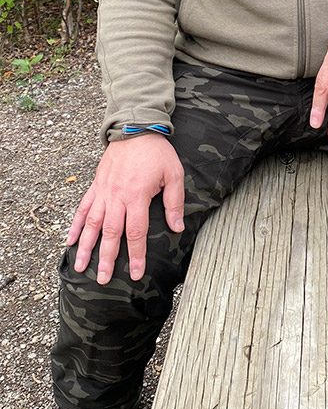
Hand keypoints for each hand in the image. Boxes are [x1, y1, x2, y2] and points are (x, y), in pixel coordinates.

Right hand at [67, 133, 184, 285]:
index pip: (135, 232)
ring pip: (91, 224)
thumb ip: (175, 202)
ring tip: (80, 267)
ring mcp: (103, 192)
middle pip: (110, 233)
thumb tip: (177, 228)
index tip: (135, 274)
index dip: (135, 255)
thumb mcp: (174, 174)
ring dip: (85, 247)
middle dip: (106, 259)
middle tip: (102, 280)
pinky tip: (70, 241)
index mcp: (137, 196)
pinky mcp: (96, 186)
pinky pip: (82, 208)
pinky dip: (75, 225)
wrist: (135, 128)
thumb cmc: (157, 152)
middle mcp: (116, 197)